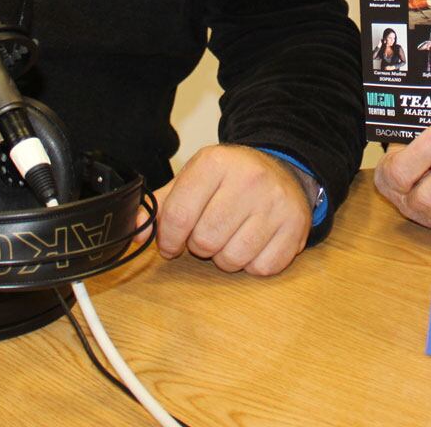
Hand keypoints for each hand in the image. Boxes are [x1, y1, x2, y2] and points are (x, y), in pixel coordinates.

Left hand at [154, 145, 311, 275]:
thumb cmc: (228, 181)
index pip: (178, 216)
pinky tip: (255, 241)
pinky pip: (261, 268)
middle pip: (204, 241)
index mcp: (215, 163)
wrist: (282, 170)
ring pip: (232, 258)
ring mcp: (275, 202)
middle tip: (209, 232)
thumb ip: (160, 206)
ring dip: (226, 256)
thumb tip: (134, 234)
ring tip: (232, 235)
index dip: (169, 239)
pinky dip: (253, 264)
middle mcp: (249, 178)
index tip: (172, 243)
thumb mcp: (192, 181)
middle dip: (200, 245)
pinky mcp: (295, 226)